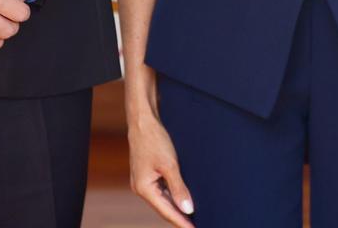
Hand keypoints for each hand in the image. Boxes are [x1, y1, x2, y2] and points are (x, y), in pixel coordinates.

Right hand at [128, 112, 193, 226]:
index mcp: (144, 188)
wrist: (142, 120)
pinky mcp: (146, 174)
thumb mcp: (169, 164)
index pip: (166, 212)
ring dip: (176, 207)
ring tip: (193, 216)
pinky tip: (182, 198)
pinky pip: (161, 190)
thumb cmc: (154, 139)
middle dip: (179, 217)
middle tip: (196, 225)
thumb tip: (188, 209)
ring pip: (163, 199)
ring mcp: (143, 181)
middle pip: (163, 208)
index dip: (182, 222)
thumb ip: (178, 188)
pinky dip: (171, 195)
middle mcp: (141, 188)